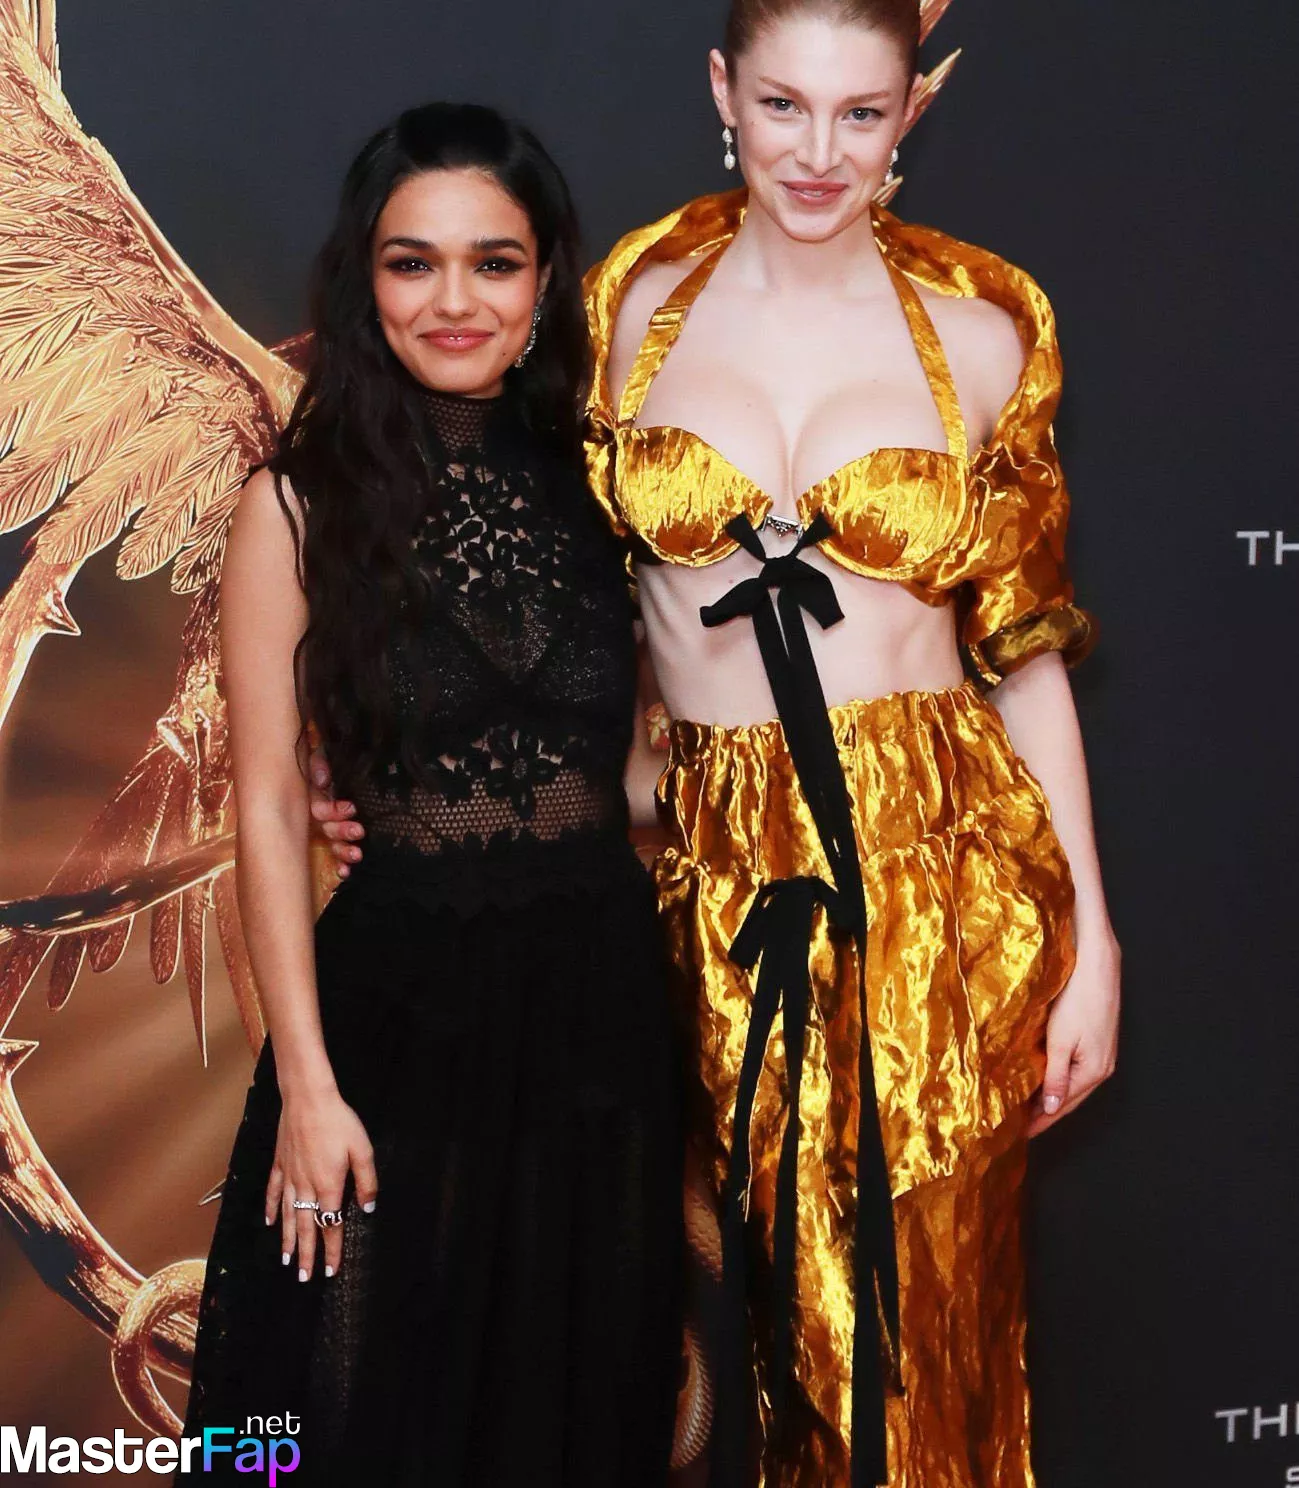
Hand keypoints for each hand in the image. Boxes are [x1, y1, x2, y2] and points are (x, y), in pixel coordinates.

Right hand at [264, 1087, 377, 1280]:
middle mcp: (306, 1187)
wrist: (308, 1099)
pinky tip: (270, 1222)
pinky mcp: (280, 1163)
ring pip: (288, 1216)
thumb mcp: (362, 1150)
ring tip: (287, 1261)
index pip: (331, 1225)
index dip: (331, 1250)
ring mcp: (290, 1176)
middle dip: (307, 1255)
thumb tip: (368, 1209)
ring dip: (288, 1240)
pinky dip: (272, 1209)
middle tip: (304, 1278)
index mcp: (329, 1186)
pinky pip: (274, 1192)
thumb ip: (366, 1182)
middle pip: (307, 1228)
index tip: (329, 1271)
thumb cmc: (339, 1121)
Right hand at [307, 747, 363, 876]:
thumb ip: (318, 763)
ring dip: (343, 850)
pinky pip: (335, 853)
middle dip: (342, 831)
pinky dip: (339, 863)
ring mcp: (325, 826)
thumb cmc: (321, 759)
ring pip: (332, 842)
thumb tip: (321, 780)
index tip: (351, 809)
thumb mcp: (318, 754)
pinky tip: (345, 872)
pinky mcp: (334, 835)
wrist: (324, 758)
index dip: (333, 811)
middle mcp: (318, 814)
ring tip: (356, 855)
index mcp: (314, 796)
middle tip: (358, 831)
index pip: (320, 808)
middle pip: (326, 827)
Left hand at [1028, 935, 1120, 1137]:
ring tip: (1030, 1108)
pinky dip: (1061, 1081)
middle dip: (1046, 1113)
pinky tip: (1047, 1080)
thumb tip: (1052, 1109)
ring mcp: (1103, 1056)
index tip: (1022, 1134)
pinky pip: (1077, 1072)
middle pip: (1070, 1099)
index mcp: (1093, 1072)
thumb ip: (1056, 1077)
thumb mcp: (1060, 1041)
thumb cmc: (1077, 1000)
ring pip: (1074, 1086)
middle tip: (1022, 1126)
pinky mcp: (1099, 1043)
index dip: (1041, 1121)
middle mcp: (1102, 1068)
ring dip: (1053, 1098)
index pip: (1062, 1106)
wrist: (1098, 967)